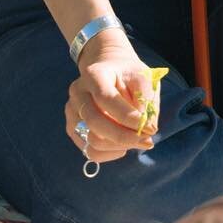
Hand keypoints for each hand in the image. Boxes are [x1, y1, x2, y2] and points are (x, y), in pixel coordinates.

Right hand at [65, 34, 160, 167]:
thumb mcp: (143, 77)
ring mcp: (72, 111)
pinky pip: (90, 151)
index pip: (106, 99)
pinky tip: (123, 143)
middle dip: (125, 137)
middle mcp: (78, 92)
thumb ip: (145, 100)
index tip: (150, 128)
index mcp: (94, 74)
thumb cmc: (128, 75)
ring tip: (136, 139)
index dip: (128, 117)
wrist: (108, 69)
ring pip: (92, 141)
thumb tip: (146, 128)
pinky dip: (111, 153)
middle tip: (148, 140)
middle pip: (95, 123)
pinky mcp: (72, 128)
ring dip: (119, 146)